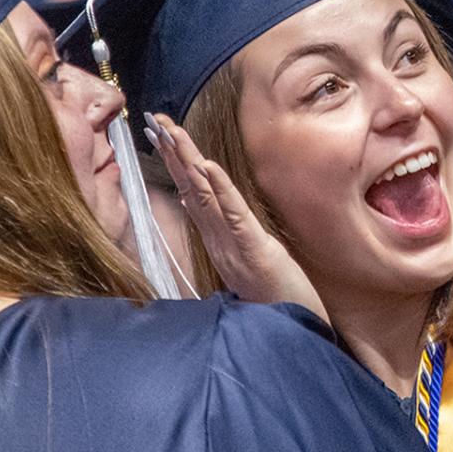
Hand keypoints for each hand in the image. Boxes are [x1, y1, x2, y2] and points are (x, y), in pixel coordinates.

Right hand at [147, 113, 328, 322]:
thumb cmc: (277, 299)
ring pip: (205, 198)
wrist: (294, 329)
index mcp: (218, 242)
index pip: (192, 196)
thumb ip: (227, 239)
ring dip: (189, 164)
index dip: (177, 166)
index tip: (162, 136)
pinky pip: (234, 215)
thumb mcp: (248, 265)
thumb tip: (203, 211)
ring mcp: (233, 246)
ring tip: (174, 134)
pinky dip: (220, 189)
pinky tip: (206, 167)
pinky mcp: (252, 251)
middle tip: (157, 122)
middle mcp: (219, 242)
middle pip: (192, 191)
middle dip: (175, 155)